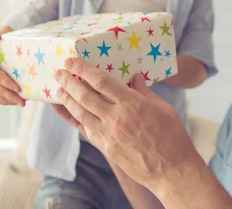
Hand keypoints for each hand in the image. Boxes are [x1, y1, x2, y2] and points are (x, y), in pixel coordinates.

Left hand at [51, 57, 201, 192]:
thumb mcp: (163, 108)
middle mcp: (116, 118)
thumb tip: (134, 78)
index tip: (72, 61)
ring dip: (67, 99)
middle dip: (69, 81)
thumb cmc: (172, 136)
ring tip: (58, 89)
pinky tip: (65, 111)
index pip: (101, 81)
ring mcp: (108, 135)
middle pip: (85, 95)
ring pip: (80, 112)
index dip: (84, 69)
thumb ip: (144, 92)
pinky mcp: (106, 148)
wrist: (172, 170)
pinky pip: (84, 129)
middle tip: (59, 72)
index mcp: (132, 103)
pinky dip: (72, 118)